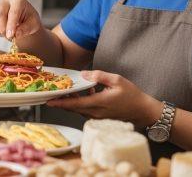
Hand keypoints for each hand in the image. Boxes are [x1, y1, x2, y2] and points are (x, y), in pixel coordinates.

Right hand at [0, 0, 42, 38]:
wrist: (23, 20)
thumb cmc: (29, 20)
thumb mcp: (34, 24)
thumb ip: (26, 29)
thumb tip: (17, 34)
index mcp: (18, 0)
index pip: (13, 12)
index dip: (11, 24)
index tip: (11, 35)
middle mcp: (5, 0)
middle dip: (3, 28)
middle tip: (9, 37)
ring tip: (7, 34)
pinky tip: (2, 32)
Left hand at [47, 70, 162, 127]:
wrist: (142, 110)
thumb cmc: (132, 95)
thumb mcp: (117, 80)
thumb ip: (99, 76)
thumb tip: (84, 74)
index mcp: (98, 103)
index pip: (74, 104)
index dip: (60, 103)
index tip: (48, 101)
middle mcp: (95, 112)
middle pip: (73, 108)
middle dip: (61, 101)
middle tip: (51, 94)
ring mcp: (98, 116)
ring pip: (78, 109)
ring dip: (71, 101)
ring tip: (66, 90)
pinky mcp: (100, 117)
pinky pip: (85, 110)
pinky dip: (80, 102)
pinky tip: (86, 92)